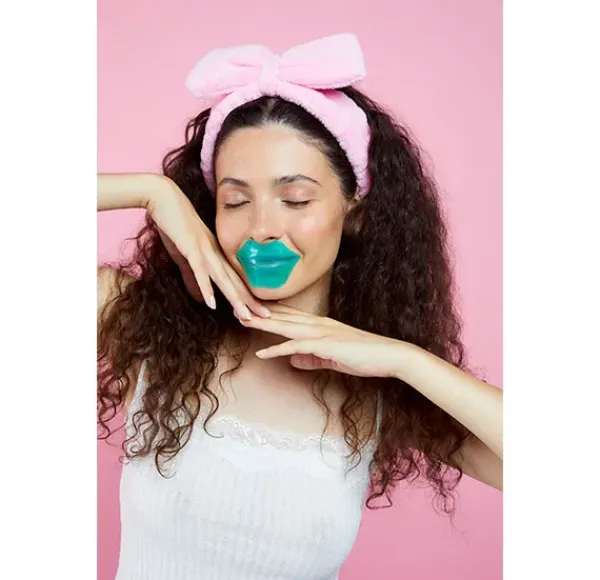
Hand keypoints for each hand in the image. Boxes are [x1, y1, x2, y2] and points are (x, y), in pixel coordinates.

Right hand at [147, 178, 269, 319]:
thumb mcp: (184, 255)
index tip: (260, 310)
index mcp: (215, 254)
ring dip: (234, 299)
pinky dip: (206, 288)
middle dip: (250, 301)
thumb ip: (192, 277)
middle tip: (266, 317)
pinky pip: (200, 271)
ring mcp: (204, 250)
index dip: (247, 296)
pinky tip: (212, 304)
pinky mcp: (190, 248)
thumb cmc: (173, 224)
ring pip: (223, 279)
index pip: (234, 279)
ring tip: (246, 316)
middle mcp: (214, 253)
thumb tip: (202, 299)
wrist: (162, 197)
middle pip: (235, 282)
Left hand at [240, 303, 405, 377]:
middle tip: (236, 306)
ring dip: (263, 324)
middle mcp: (319, 324)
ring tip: (242, 320)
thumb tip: (293, 361)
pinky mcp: (326, 345)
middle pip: (283, 316)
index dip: (269, 312)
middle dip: (259, 312)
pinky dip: (278, 349)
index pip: (290, 316)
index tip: (250, 309)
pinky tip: (261, 353)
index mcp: (321, 325)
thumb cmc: (365, 357)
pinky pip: (297, 346)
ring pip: (286, 326)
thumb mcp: (333, 359)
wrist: (390, 355)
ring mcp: (322, 333)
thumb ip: (313, 359)